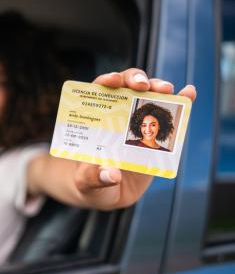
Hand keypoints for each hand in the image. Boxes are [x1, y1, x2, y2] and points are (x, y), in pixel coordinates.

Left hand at [74, 69, 196, 198]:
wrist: (107, 194)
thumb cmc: (89, 182)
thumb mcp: (85, 182)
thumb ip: (94, 178)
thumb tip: (112, 175)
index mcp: (95, 120)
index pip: (98, 92)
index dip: (107, 81)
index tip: (114, 81)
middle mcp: (116, 115)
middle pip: (126, 87)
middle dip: (136, 79)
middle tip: (142, 86)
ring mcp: (138, 123)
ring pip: (149, 96)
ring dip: (159, 88)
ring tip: (166, 90)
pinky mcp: (155, 135)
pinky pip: (169, 115)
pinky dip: (181, 101)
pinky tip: (189, 94)